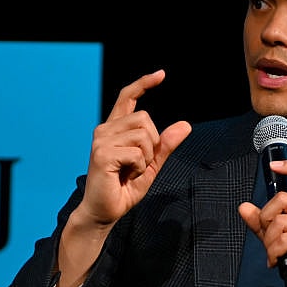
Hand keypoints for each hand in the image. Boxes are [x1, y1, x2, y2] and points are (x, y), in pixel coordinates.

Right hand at [53, 70, 190, 286]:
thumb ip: (165, 145)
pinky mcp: (102, 154)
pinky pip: (137, 153)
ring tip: (130, 171)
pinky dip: (139, 167)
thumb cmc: (123, 189)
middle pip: (145, 119)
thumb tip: (186, 125)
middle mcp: (105, 130)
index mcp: (114, 128)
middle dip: (153, 144)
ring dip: (146, 158)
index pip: (127, 97)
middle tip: (139, 165)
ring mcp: (101, 140)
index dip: (144, 83)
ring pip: (143, 135)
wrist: (104, 211)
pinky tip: (125, 176)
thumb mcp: (151, 165)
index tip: (161, 75)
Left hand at [238, 159, 286, 286]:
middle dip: (265, 220)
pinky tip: (277, 261)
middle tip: (268, 240)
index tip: (274, 166)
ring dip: (269, 243)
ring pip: (278, 222)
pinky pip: (282, 239)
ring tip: (274, 255)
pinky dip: (273, 252)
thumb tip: (244, 207)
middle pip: (281, 200)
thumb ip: (263, 223)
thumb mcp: (281, 238)